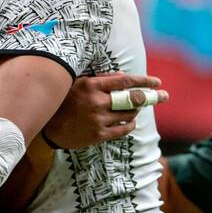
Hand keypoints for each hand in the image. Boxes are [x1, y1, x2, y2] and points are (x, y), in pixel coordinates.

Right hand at [43, 73, 168, 148]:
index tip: (157, 82)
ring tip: (136, 107)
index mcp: (92, 86)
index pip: (125, 81)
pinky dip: (130, 124)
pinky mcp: (98, 135)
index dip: (144, 81)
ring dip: (136, 110)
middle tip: (162, 96)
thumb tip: (124, 77)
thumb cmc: (65, 100)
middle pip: (131, 99)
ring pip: (129, 114)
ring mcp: (98, 120)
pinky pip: (123, 130)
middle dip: (149, 97)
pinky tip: (131, 121)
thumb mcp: (79, 83)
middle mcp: (97, 102)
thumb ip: (102, 79)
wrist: (49, 127)